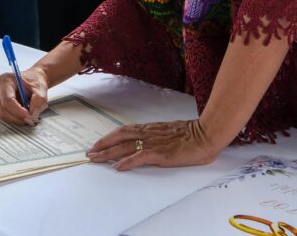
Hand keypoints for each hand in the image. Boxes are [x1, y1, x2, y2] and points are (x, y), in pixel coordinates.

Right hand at [0, 66, 48, 125]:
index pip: (7, 100)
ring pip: (3, 114)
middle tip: (31, 120)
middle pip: (3, 109)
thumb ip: (39, 100)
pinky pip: (5, 115)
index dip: (18, 112)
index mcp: (6, 80)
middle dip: (18, 118)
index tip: (30, 117)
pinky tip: (24, 115)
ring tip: (29, 117)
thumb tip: (33, 113)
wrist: (33, 79)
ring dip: (17, 119)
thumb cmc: (35, 81)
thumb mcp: (41, 88)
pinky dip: (15, 118)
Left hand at [87, 120, 219, 170]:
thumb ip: (159, 137)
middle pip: (120, 136)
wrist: (207, 134)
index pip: (125, 130)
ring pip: (125, 146)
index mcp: (152, 128)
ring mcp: (154, 142)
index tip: (99, 143)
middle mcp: (149, 133)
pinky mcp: (161, 153)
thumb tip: (148, 144)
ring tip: (96, 158)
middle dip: (103, 144)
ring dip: (109, 153)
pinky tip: (118, 167)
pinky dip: (127, 161)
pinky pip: (140, 157)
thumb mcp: (171, 133)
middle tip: (90, 152)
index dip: (110, 137)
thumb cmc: (193, 134)